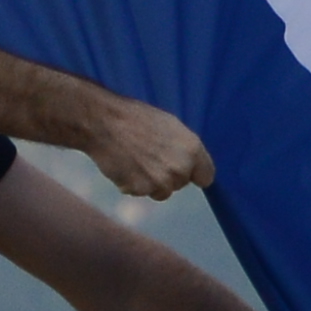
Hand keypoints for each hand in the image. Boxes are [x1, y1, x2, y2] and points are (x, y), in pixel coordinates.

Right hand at [75, 91, 213, 206]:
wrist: (104, 122)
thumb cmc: (136, 118)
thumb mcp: (170, 126)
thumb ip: (184, 148)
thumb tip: (190, 165)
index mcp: (192, 149)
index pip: (206, 177)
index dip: (194, 174)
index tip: (185, 171)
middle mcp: (180, 169)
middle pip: (181, 184)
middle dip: (169, 176)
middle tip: (150, 156)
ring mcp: (160, 182)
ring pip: (160, 192)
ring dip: (150, 182)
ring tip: (135, 160)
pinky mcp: (140, 190)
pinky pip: (139, 192)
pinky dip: (131, 183)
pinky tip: (124, 164)